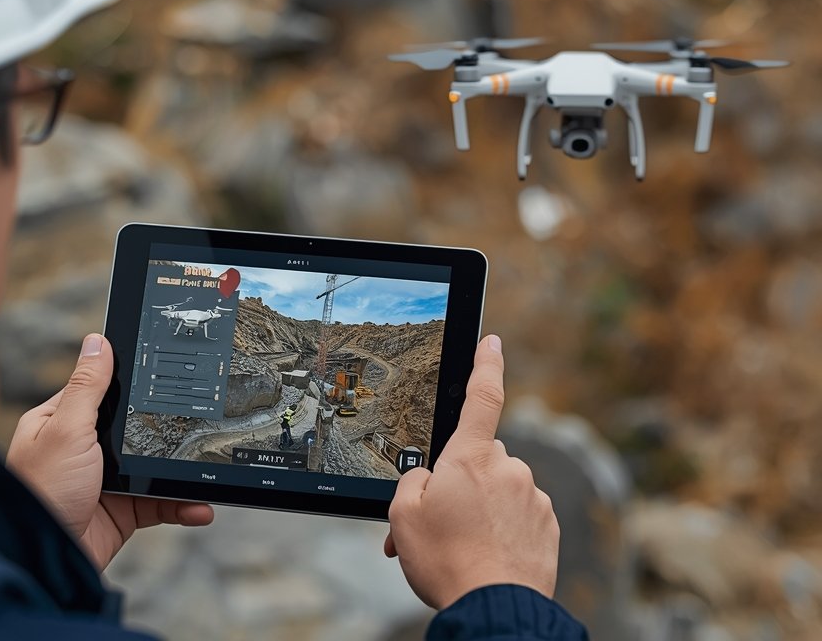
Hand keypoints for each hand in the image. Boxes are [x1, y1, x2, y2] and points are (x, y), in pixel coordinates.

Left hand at [7, 333, 213, 569]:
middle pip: (134, 427)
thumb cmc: (42, 493)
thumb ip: (88, 388)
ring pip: (152, 465)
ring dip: (181, 471)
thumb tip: (98, 341)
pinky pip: (159, 502)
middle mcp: (82, 448)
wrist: (43, 562)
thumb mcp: (66, 431)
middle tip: (199, 419)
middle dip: (165, 428)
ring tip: (207, 468)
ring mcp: (104, 481)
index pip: (101, 390)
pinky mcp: (121, 511)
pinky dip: (182, 504)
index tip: (170, 369)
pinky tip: (200, 505)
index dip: (132, 381)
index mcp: (61, 422)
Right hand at [384, 335, 558, 609]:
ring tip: (462, 547)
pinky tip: (487, 554)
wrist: (494, 609)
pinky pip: (520, 516)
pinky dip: (504, 530)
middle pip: (480, 459)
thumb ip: (414, 482)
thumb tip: (431, 478)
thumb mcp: (402, 516)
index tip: (493, 341)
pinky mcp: (549, 526)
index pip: (482, 396)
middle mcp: (509, 469)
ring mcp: (533, 498)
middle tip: (441, 520)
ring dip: (482, 510)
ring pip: (500, 490)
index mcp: (472, 458)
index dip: (486, 364)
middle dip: (461, 481)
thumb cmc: (445, 560)